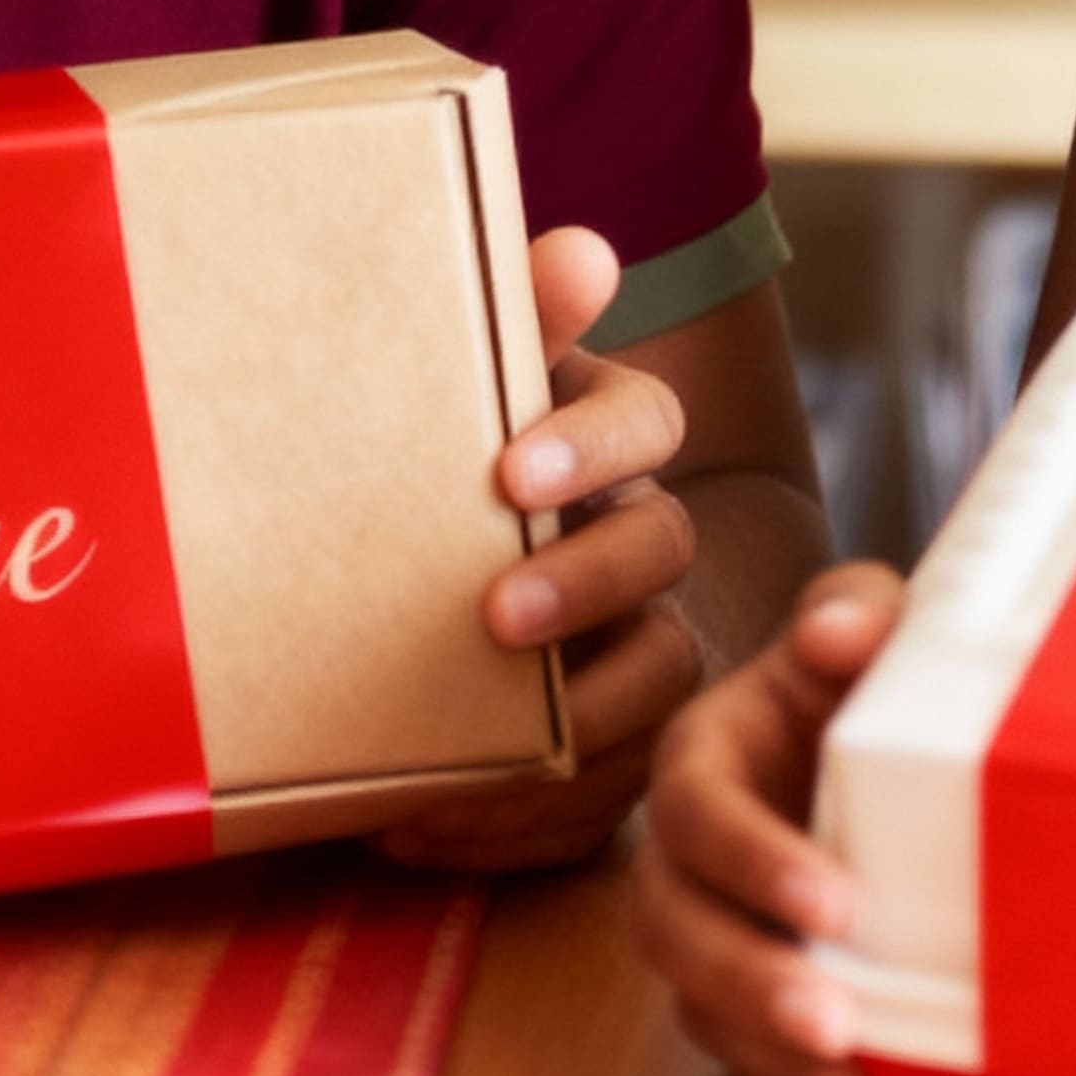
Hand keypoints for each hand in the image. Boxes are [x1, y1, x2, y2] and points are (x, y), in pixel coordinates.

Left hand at [381, 225, 704, 873]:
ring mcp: (645, 643)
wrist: (460, 569)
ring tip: (457, 760)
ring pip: (655, 682)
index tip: (512, 472)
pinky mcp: (618, 746)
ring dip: (572, 723)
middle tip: (496, 615)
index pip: (644, 418)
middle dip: (584, 583)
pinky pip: (595, 796)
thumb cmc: (460, 450)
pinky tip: (417, 824)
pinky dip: (514, 821)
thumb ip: (514, 316)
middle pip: (657, 551)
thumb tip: (581, 252)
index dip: (593, 444)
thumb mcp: (474, 380)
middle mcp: (645, 538)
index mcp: (613, 436)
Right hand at [630, 563, 909, 1075]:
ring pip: (695, 998)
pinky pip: (736, 1046)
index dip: (752, 861)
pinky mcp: (735, 989)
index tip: (836, 907)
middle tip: (835, 1020)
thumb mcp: (865, 622)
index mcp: (701, 757)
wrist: (881, 743)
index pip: (696, 812)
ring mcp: (703, 925)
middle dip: (748, 978)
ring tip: (853, 1073)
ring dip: (765, 1045)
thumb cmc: (860, 677)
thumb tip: (837, 634)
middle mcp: (682, 851)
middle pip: (674, 926)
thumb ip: (855, 608)